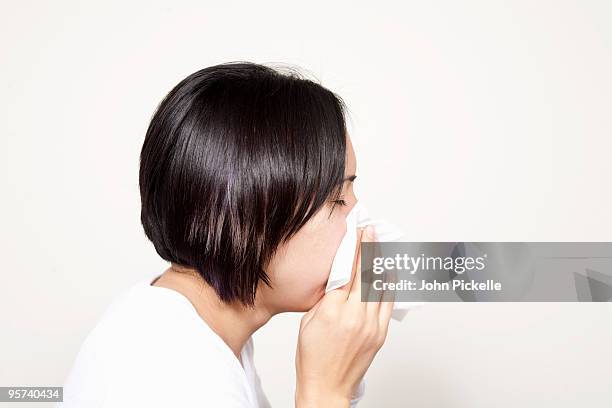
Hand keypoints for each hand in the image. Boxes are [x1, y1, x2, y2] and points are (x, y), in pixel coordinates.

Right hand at [295, 225, 393, 406]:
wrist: (327, 387)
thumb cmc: (312, 357)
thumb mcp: (309, 321)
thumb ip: (326, 298)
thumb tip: (340, 277)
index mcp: (332, 311)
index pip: (346, 270)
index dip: (354, 248)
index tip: (358, 231)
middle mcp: (354, 316)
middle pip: (366, 273)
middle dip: (370, 247)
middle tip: (372, 230)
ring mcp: (371, 325)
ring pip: (380, 285)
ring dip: (381, 262)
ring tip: (381, 244)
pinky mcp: (380, 334)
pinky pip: (387, 302)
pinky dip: (388, 284)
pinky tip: (388, 272)